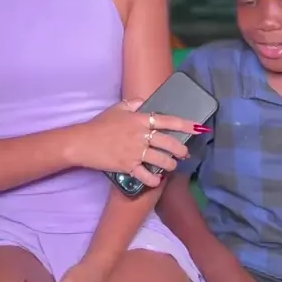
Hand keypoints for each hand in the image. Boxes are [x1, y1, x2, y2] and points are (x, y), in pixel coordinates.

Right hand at [72, 98, 206, 186]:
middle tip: (185, 153)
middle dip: (181, 150)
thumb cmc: (100, 124)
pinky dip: (153, 179)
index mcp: (140, 119)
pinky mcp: (127, 166)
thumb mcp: (118, 108)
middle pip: (168, 143)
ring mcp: (134, 152)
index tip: (198, 127)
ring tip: (171, 165)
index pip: (167, 121)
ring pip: (161, 160)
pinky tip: (156, 179)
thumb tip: (146, 102)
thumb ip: (134, 103)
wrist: (82, 142)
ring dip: (170, 164)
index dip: (185, 124)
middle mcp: (140, 135)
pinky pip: (145, 175)